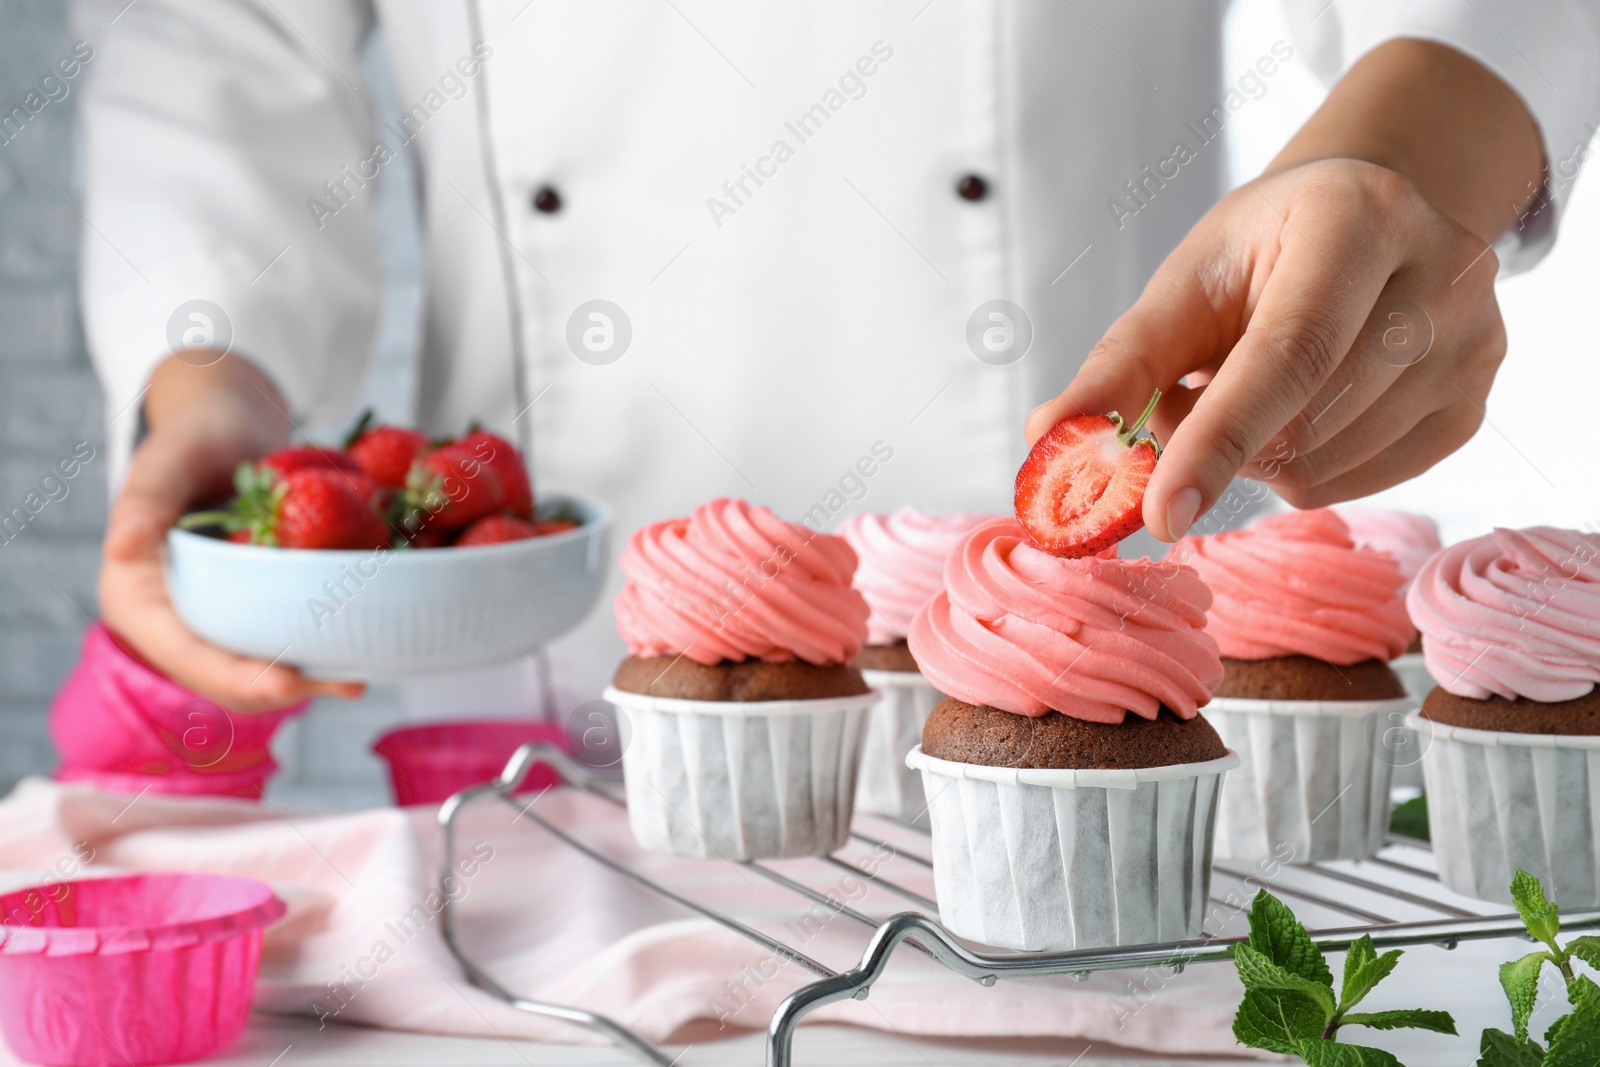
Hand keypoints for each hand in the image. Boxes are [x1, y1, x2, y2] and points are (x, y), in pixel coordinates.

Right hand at [98, 354, 365, 711]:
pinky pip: (274, 647)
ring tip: (358, 680)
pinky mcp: (243, 613)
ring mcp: (207, 622)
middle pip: (222, 676)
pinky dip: (312, 656)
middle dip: (280, 689)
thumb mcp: (173, 455)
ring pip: (253, 673)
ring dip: (305, 681)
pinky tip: (355, 656)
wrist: (228, 426)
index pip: (183, 651)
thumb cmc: (197, 433)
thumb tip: (121, 546)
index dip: (234, 674)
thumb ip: (147, 496)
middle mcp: (168, 621)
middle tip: (345, 685)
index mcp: (135, 595)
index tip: (287, 682)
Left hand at [1027, 40, 1542, 539]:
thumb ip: (1119, 364)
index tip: (1159, 513)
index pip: (1289, 352)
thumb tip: (1048, 441)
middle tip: (1187, 396)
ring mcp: (1474, 345)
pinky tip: (1300, 410)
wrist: (1369, 217)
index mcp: (1358, 220)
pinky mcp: (1474, 405)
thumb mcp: (1185, 283)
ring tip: (1252, 386)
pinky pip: (1354, 485)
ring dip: (1255, 454)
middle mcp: (1440, 276)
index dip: (1218, 439)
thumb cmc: (1264, 251)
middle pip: (1305, 422)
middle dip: (1216, 437)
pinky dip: (1299, 469)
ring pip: (1325, 466)